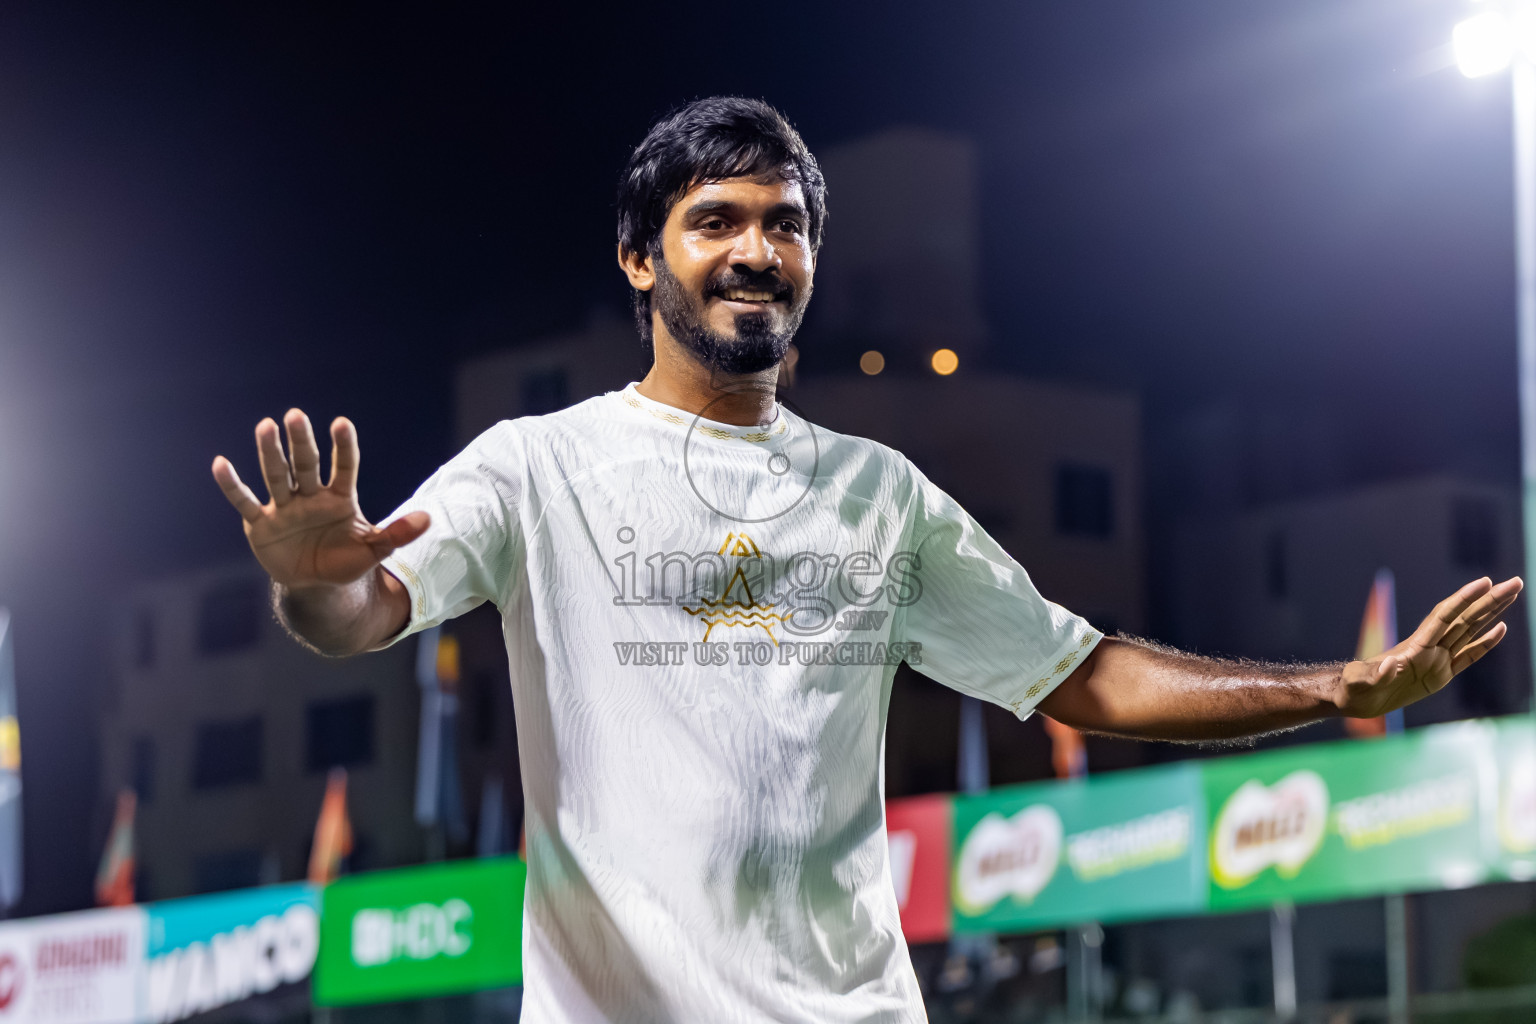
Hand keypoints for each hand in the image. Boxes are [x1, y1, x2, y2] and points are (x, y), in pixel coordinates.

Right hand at [211, 409, 429, 589]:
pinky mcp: (261, 524)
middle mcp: (311, 496)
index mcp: (340, 498)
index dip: (343, 447)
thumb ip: (397, 534)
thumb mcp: (374, 550)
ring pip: (277, 475)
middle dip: (301, 442)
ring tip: (265, 426)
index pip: (344, 467)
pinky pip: (245, 501)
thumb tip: (428, 519)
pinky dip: (232, 485)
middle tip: (295, 415)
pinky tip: (220, 464)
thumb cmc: (347, 561)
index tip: (342, 424)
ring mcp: (284, 507)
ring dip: (270, 453)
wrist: (317, 585)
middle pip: (306, 465)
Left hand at [1334, 576, 1522, 717]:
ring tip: (1512, 594)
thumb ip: (1376, 675)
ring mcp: (1436, 660)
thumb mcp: (1361, 682)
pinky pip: (1468, 656)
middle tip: (1515, 582)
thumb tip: (1393, 664)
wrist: (1353, 698)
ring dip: (1492, 613)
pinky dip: (1485, 643)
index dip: (1464, 599)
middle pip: (1465, 618)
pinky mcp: (1439, 675)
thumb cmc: (1353, 688)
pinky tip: (1501, 629)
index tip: (1485, 582)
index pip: (1444, 616)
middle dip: (1489, 600)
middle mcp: (1429, 647)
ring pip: (1470, 631)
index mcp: (1414, 646)